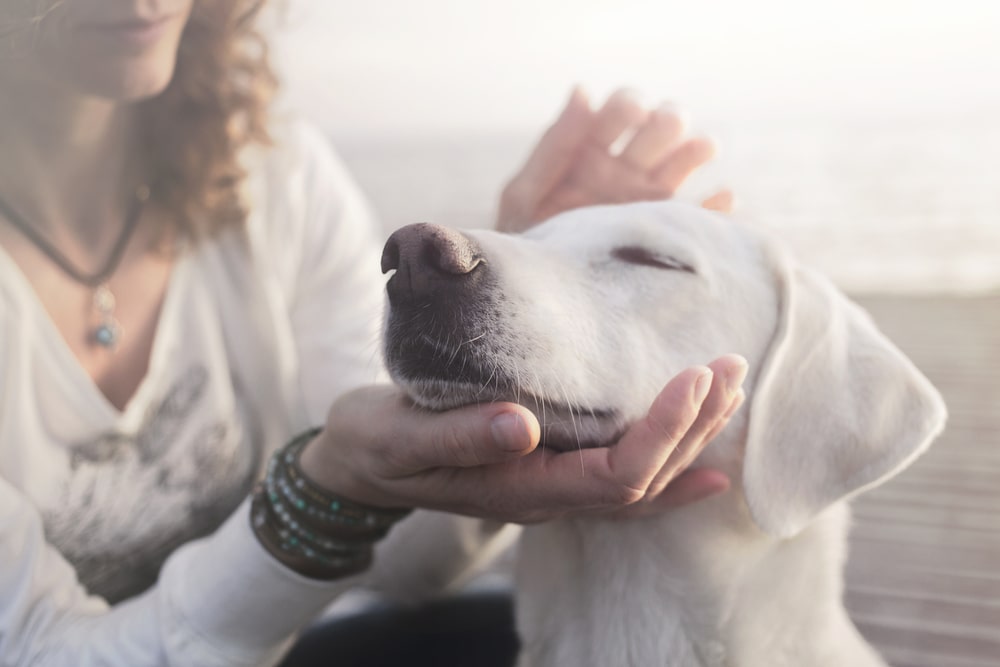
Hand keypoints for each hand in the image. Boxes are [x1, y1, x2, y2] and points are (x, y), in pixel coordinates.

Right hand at [299, 355, 746, 523]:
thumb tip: (521, 425)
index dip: (663, 432)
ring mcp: (552, 488)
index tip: (693, 376)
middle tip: (728, 367)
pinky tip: (706, 459)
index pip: (616, 475)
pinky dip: (670, 467)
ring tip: (728, 389)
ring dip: (691, 437)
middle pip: (644, 479)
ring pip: (641, 480)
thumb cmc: (376, 444)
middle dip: (694, 426)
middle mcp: (547, 496)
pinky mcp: (549, 469)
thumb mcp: (401, 436)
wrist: (359, 461)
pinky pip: (624, 481)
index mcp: (520, 489)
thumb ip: (458, 436)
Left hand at [497, 87, 733, 233]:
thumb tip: (583, 90)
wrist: (539, 295)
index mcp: (591, 150)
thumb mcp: (526, 193)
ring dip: (696, 149)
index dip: (630, 104)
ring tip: (701, 150)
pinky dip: (719, 206)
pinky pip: (703, 217)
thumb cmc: (525, 241)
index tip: (632, 112)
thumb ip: (555, 145)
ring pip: (686, 161)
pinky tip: (723, 198)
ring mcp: (649, 200)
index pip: (622, 109)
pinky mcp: (666, 233)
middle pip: (661, 127)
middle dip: (667, 119)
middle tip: (662, 127)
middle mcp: (625, 169)